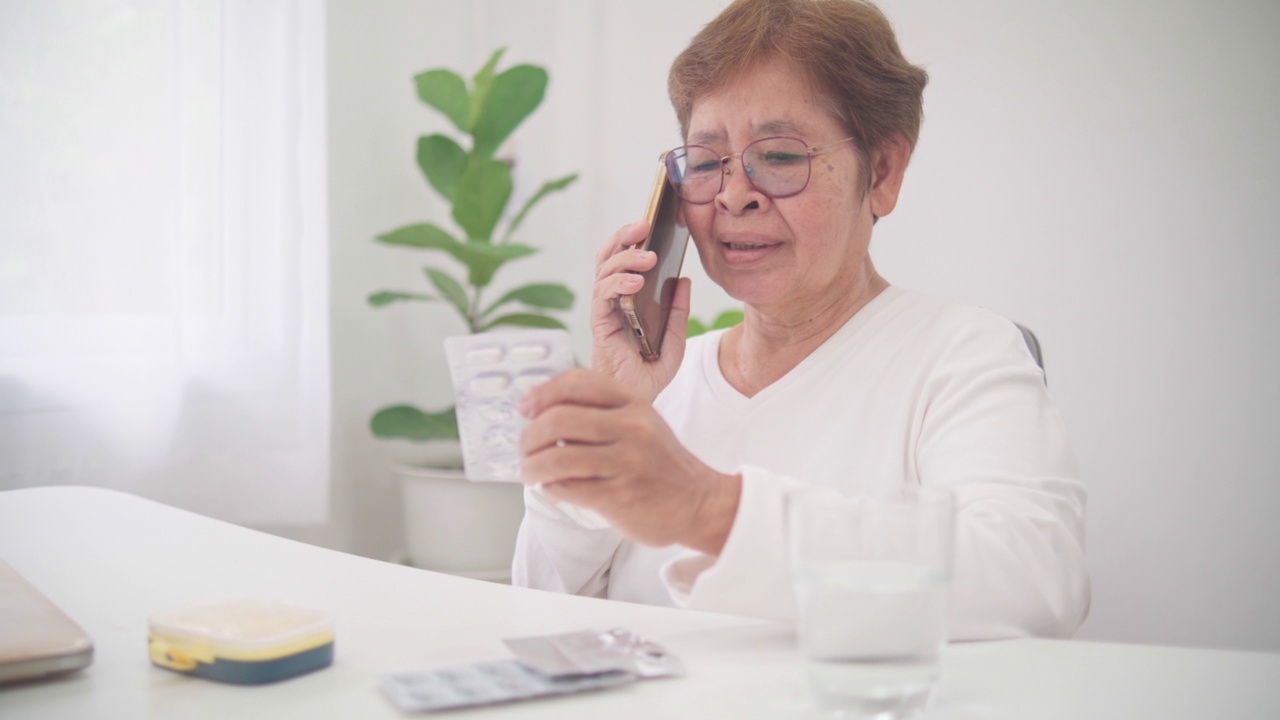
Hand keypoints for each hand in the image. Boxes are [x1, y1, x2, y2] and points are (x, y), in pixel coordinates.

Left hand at [518, 368, 739, 553]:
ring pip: (556, 458)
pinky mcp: (619, 496)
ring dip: (532, 467)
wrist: (701, 502)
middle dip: (529, 436)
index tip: (525, 408)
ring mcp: (626, 461)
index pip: (576, 383)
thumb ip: (601, 410)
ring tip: (529, 473)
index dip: (542, 393)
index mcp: (633, 402)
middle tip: (524, 449)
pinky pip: (567, 488)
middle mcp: (630, 426)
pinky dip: (551, 488)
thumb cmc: (660, 463)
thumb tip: (542, 408)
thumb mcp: (641, 422)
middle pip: (557, 419)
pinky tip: (554, 488)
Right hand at [590, 221, 691, 402]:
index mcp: (627, 299)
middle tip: (643, 225)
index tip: (651, 223)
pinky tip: (636, 282)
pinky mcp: (599, 324)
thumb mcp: (674, 338)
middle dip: (623, 237)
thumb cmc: (650, 372)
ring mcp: (604, 311)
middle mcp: (612, 301)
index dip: (632, 239)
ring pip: (604, 271)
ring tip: (649, 257)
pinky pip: (603, 296)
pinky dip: (618, 284)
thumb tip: (683, 279)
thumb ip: (677, 310)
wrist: (639, 400)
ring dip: (625, 259)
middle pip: (608, 257)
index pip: (623, 260)